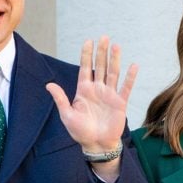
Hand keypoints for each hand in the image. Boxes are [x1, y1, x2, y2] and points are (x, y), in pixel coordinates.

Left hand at [46, 36, 137, 181]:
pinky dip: (130, 77)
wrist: (96, 145)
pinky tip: (133, 66)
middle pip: (101, 66)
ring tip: (116, 46)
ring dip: (115, 59)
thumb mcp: (67, 115)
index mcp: (84, 90)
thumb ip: (60, 98)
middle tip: (104, 37)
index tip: (88, 41)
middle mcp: (97, 89)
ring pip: (113, 73)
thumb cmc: (80, 131)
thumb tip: (49, 84)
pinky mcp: (120, 103)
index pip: (85, 68)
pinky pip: (126, 87)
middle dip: (101, 52)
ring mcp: (110, 95)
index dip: (87, 55)